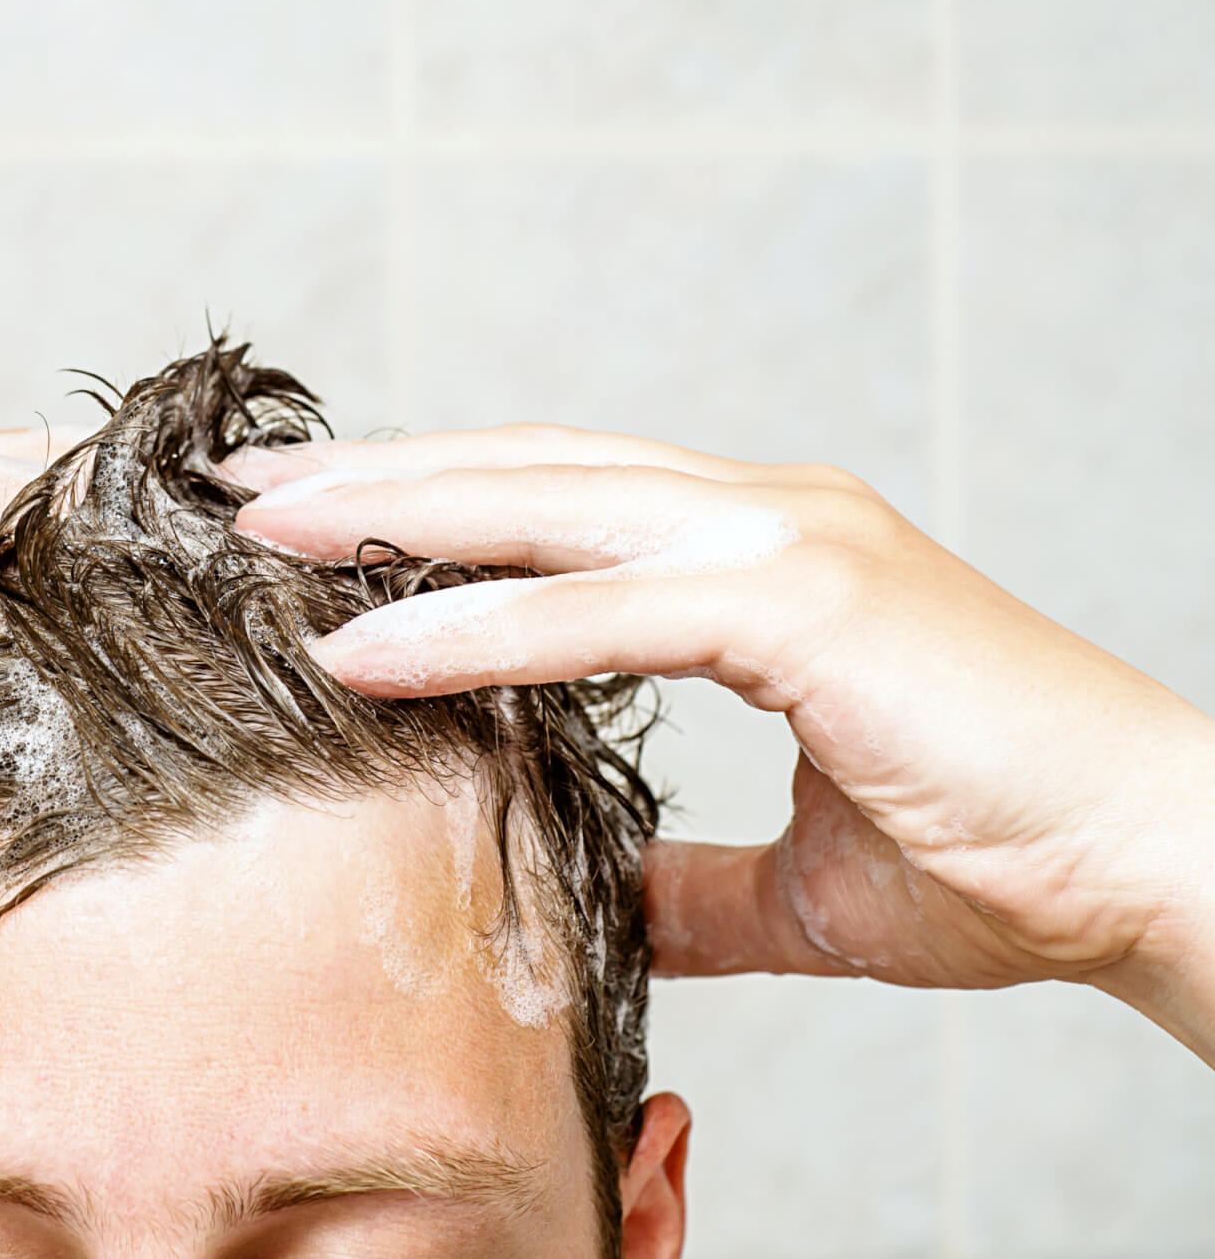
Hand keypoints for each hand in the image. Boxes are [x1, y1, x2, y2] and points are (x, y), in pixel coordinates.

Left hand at [230, 426, 1214, 1061]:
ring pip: (545, 508)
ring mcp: (788, 542)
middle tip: (248, 495)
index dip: (435, 502)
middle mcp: (768, 517)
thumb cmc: (1005, 860)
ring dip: (395, 516)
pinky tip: (367, 650)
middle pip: (528, 472)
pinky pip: (599, 613)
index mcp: (763, 557)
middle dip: (381, 478)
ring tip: (264, 537)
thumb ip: (692, 880)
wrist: (1158, 871)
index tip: (320, 525)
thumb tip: (603, 899)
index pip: (561, 503)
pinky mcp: (806, 602)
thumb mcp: (801, 886)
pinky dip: (475, 628)